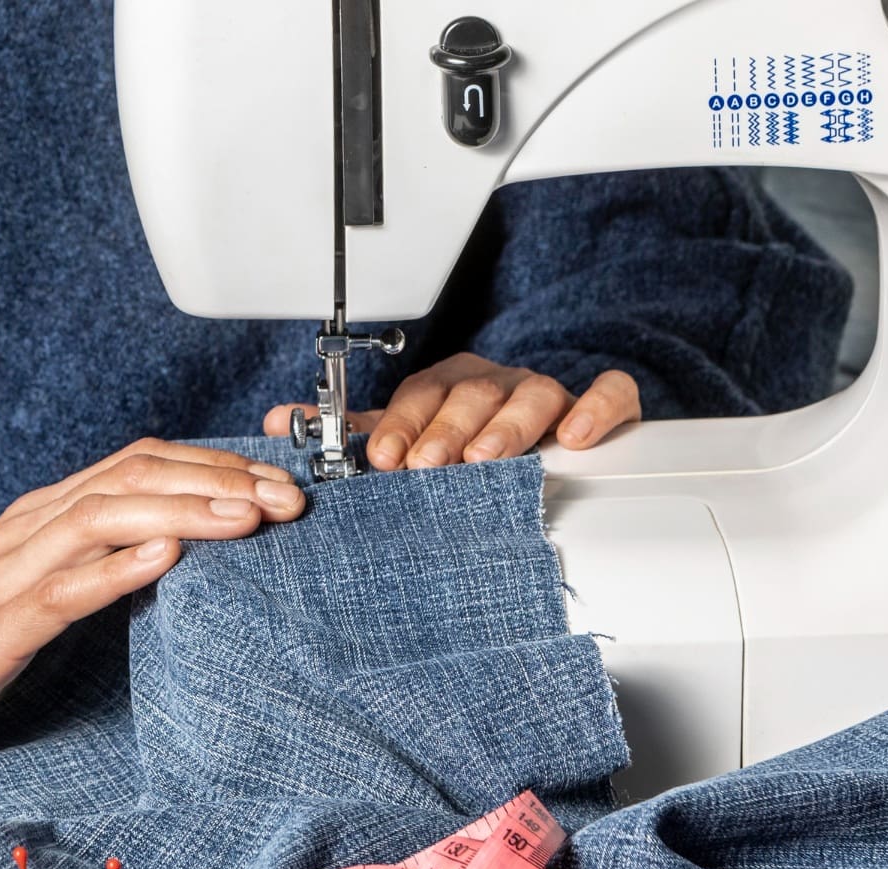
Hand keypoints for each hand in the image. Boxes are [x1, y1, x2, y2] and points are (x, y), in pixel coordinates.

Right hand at [0, 439, 306, 768]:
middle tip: (289, 499)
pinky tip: (165, 558)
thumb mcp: (44, 585)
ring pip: (105, 516)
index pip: (144, 465)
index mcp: (50, 514)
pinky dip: (115, 568)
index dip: (216, 466)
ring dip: (185, 511)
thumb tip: (182, 543)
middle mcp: (33, 526)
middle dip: (220, 481)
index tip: (279, 485)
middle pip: (136, 476)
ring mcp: (10, 571)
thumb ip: (102, 558)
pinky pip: (60, 588)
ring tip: (249, 516)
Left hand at [263, 353, 639, 469]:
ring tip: (487, 459)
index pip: (420, 394)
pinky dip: (596, 409)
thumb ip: (356, 434)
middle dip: (446, 430)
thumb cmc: (466, 441)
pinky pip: (607, 394)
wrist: (545, 437)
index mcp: (448, 386)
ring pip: (532, 394)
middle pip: (472, 394)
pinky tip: (576, 437)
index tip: (386, 458)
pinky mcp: (598, 406)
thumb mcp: (409, 436)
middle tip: (429, 467)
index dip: (403, 423)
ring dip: (507, 426)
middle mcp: (494, 383)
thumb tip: (280, 423)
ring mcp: (546, 393)